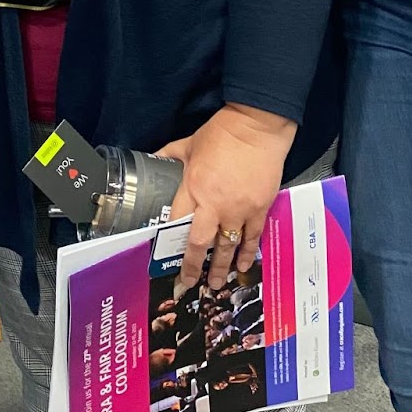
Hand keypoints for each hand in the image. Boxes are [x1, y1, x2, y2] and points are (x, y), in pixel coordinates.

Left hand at [158, 103, 295, 290]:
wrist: (257, 127)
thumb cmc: (221, 133)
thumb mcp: (188, 143)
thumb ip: (169, 156)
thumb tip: (152, 159)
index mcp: (193, 187)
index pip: (177, 223)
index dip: (170, 244)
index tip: (166, 260)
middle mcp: (214, 203)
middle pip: (200, 243)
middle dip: (193, 267)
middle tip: (188, 284)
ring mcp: (238, 208)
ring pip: (227, 246)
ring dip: (221, 268)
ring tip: (215, 285)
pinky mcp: (259, 208)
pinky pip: (252, 237)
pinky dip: (247, 254)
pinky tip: (243, 266)